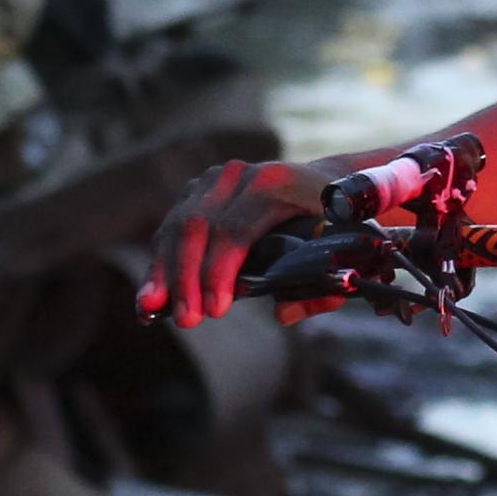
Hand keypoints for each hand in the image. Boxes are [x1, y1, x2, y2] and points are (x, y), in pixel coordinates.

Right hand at [137, 158, 330, 328]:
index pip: (235, 229)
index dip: (220, 271)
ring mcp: (214, 180)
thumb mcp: (348, 252)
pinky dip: (160, 264)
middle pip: (197, 226)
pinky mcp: (198, 191)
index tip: (216, 310)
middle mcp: (240, 175)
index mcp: (277, 183)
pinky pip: (172, 228)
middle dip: (186, 277)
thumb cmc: (344, 224)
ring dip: (163, 272)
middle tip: (187, 320)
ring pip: (177, 226)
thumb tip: (282, 312)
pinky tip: (149, 299)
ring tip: (152, 311)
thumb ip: (323, 286)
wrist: (334, 181)